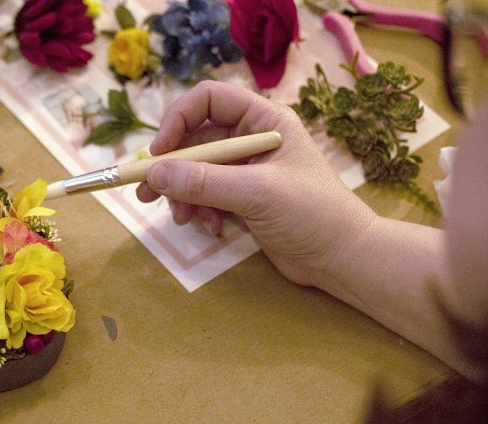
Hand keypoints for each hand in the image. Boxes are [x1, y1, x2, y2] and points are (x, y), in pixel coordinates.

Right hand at [135, 80, 375, 287]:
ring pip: (195, 171)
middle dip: (172, 168)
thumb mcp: (257, 194)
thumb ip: (204, 183)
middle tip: (146, 193)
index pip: (208, 100)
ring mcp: (246, 170)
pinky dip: (200, 211)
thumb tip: (155, 174)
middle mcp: (252, 139)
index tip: (158, 154)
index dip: (177, 120)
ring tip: (185, 219)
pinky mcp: (242, 198)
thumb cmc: (313, 214)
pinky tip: (211, 228)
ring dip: (184, 195)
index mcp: (264, 121)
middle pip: (195, 139)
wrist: (341, 258)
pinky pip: (205, 196)